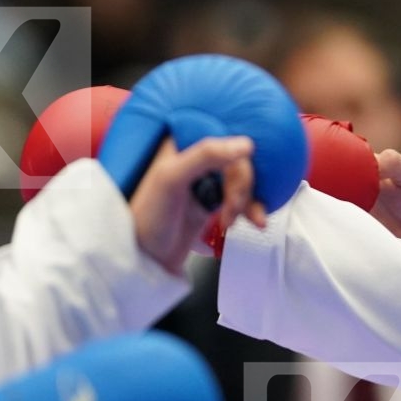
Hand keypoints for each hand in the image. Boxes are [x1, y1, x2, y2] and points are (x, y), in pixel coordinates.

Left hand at [131, 135, 264, 274]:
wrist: (145, 259)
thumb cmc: (147, 218)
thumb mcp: (171, 178)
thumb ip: (206, 155)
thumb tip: (245, 144)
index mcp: (182, 144)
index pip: (223, 141)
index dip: (235, 161)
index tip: (234, 181)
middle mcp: (195, 160)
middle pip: (237, 164)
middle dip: (240, 188)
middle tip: (231, 206)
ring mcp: (204, 182)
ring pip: (241, 181)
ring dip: (247, 201)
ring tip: (236, 220)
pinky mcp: (211, 202)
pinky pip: (240, 199)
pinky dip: (250, 209)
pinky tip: (255, 220)